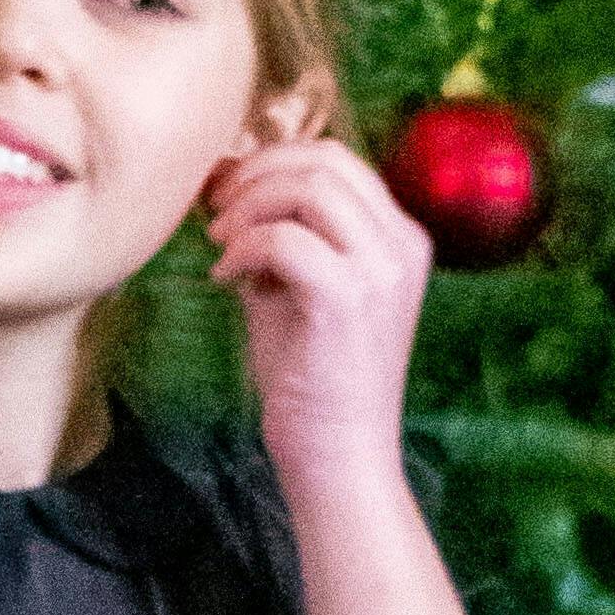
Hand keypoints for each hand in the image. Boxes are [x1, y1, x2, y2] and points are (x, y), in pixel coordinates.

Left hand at [204, 125, 428, 504]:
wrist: (338, 455)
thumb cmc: (311, 380)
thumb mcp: (295, 293)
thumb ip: (279, 241)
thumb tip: (226, 191)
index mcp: (399, 237)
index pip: (338, 160)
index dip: (272, 161)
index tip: (224, 192)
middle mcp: (401, 244)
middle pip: (325, 160)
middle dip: (255, 174)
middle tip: (213, 211)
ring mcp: (381, 269)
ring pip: (308, 187)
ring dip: (247, 207)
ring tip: (217, 245)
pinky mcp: (347, 299)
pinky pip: (285, 238)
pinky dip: (242, 248)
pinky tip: (223, 279)